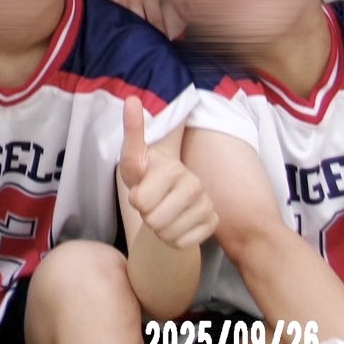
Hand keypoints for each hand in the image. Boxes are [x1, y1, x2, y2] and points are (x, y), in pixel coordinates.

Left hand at [119, 98, 216, 248]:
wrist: (165, 200)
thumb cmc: (145, 177)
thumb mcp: (132, 159)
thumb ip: (133, 132)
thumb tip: (131, 99)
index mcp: (173, 167)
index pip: (141, 201)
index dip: (136, 199)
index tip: (141, 188)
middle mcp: (195, 184)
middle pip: (153, 220)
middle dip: (146, 216)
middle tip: (150, 203)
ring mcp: (207, 203)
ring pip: (167, 234)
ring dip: (158, 230)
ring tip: (161, 213)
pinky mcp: (212, 222)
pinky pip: (181, 243)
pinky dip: (173, 240)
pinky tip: (175, 224)